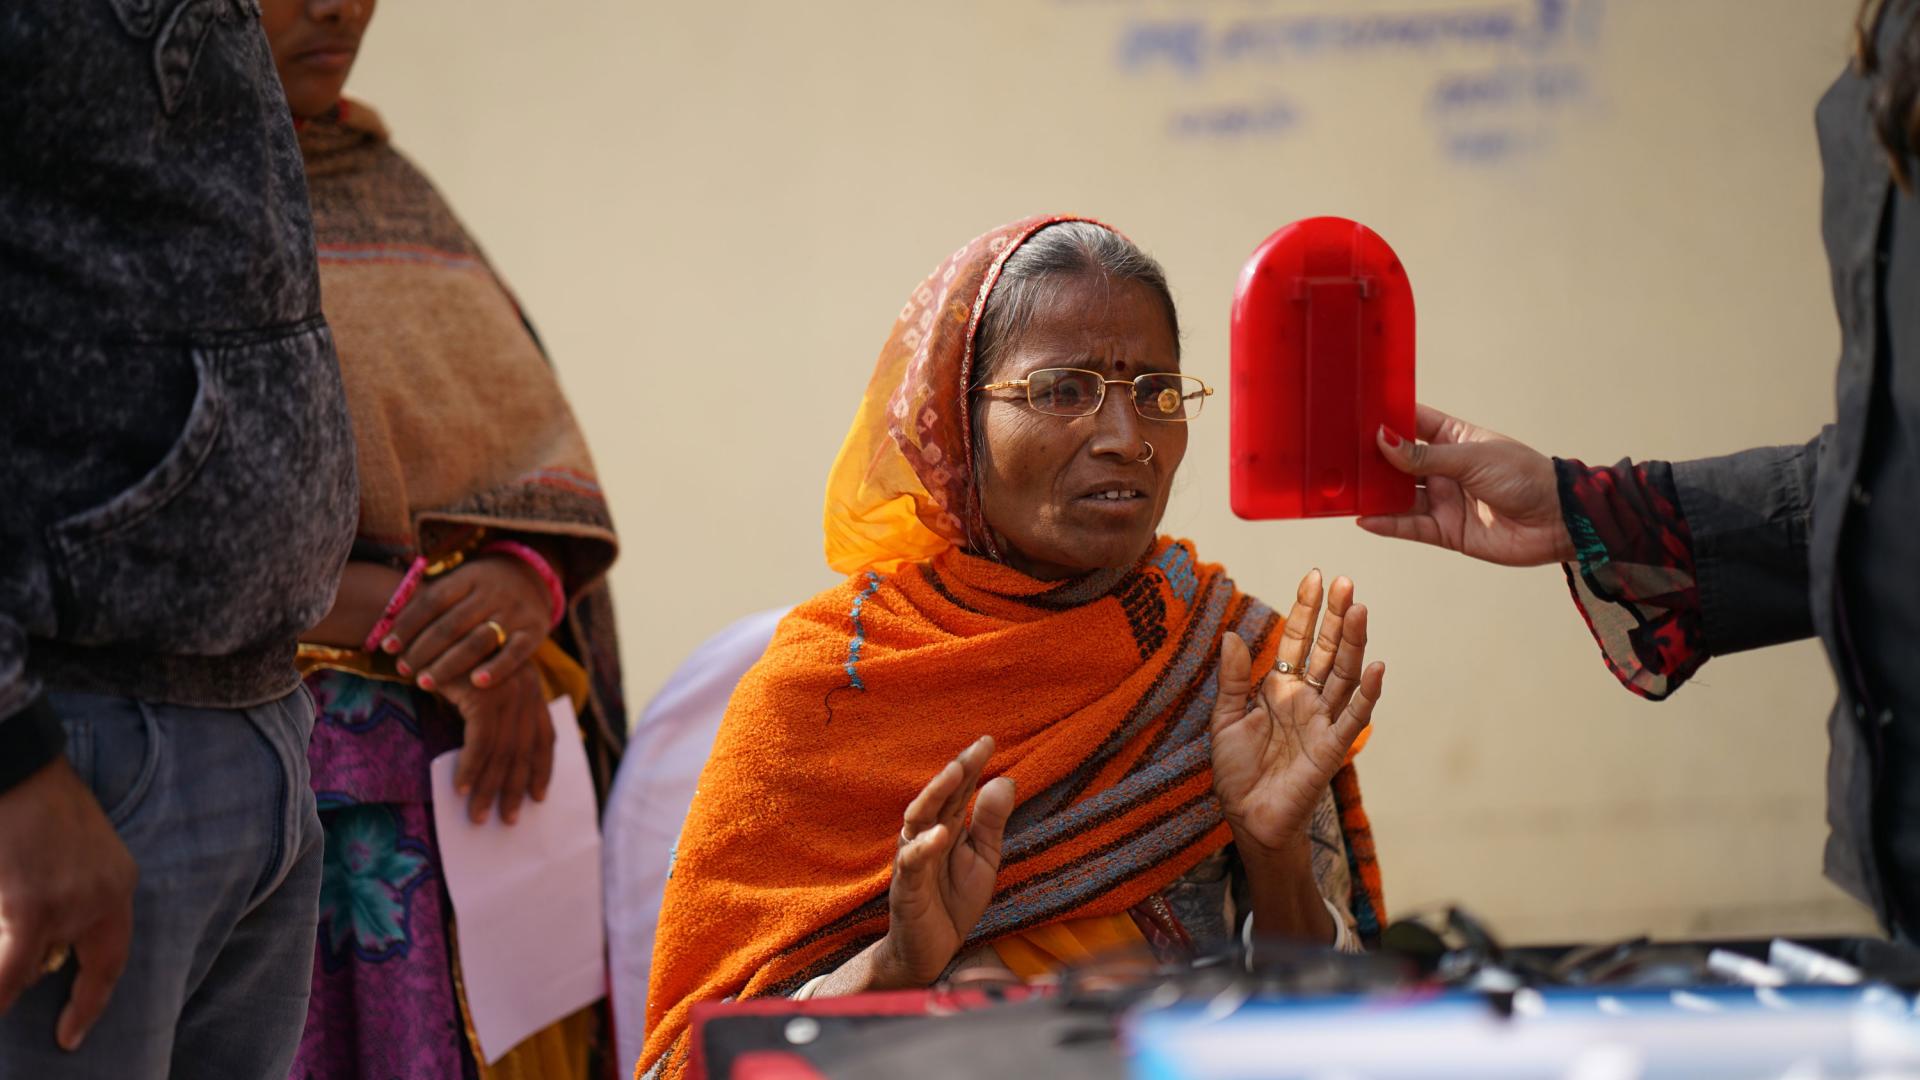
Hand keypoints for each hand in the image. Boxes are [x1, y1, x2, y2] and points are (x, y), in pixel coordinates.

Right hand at [0, 758, 136, 1051]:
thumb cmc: (36, 804)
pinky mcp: (33, 906)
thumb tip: (41, 954)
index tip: (70, 1036)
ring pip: (26, 962)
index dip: (89, 1003)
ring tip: (14, 885)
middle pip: (55, 962)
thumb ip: (72, 899)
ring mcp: (69, 905)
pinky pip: (9, 970)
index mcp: (119, 886)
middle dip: (24, 955)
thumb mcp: (77, 852)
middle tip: (13, 906)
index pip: (111, 960)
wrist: (20, 766)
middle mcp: (102, 899)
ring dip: (6, 945)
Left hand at [379, 555, 551, 691]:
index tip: (386, 647)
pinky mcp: (535, 631)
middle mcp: (492, 593)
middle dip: (422, 649)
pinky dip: (496, 668)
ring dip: (449, 664)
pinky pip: (515, 653)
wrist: (533, 577)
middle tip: (402, 669)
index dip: (408, 624)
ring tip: (424, 682)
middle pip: (451, 624)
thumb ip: (430, 603)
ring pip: (478, 641)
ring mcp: (515, 612)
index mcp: (468, 577)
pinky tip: (476, 683)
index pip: (432, 600)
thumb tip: (384, 628)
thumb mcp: (459, 582)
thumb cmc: (480, 589)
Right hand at [436, 663, 554, 824]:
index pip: (544, 736)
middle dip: (515, 788)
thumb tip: (492, 758)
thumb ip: (491, 715)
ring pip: (503, 752)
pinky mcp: (485, 696)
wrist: (430, 624)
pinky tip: (461, 789)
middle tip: (507, 819)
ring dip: (489, 788)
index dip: (542, 768)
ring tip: (477, 815)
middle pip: (525, 750)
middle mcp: (526, 690)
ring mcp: (508, 692)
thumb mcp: (479, 688)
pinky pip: (480, 743)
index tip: (538, 796)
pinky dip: (470, 768)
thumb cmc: (449, 658)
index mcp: (531, 688)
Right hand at [873, 736, 1015, 986]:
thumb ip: (990, 822)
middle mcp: (926, 835)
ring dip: (935, 793)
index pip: (959, 790)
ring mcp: (913, 859)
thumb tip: (1006, 778)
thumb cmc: (953, 901)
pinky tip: (942, 833)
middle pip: (938, 795)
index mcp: (946, 827)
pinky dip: (925, 846)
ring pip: (918, 818)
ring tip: (955, 772)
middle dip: (956, 770)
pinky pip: (912, 862)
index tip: (988, 740)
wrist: (929, 952)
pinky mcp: (906, 887)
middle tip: (976, 749)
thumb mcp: (983, 859)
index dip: (971, 765)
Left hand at [1210, 570, 1383, 858]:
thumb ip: (1233, 679)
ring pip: (1342, 674)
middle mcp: (1305, 699)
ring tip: (1359, 608)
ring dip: (1352, 643)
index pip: (1296, 641)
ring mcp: (1322, 721)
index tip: (1314, 577)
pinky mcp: (1331, 748)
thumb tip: (1233, 635)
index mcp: (1279, 689)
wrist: (1248, 818)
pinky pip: (1352, 717)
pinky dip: (1366, 693)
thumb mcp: (1224, 719)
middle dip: (1335, 616)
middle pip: (1325, 650)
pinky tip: (1376, 666)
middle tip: (1344, 581)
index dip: (1305, 611)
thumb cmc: (1238, 773)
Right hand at [1356, 403, 1574, 566]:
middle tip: (1337, 455)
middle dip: (1371, 459)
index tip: (1353, 413)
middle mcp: (1443, 468)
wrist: (1556, 520)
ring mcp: (1443, 500)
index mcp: (1453, 438)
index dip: (1385, 419)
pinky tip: (1365, 517)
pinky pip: (1410, 526)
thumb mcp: (1472, 458)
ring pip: (1399, 496)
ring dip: (1374, 493)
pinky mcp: (1445, 531)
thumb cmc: (1524, 476)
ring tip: (1343, 487)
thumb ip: (1424, 455)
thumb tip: (1383, 440)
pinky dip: (1387, 523)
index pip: (1411, 424)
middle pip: (1398, 463)